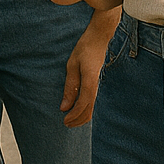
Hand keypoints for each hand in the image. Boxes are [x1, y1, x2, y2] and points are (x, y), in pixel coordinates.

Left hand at [60, 8, 120, 127]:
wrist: (98, 39)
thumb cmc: (84, 49)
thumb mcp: (72, 66)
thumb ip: (70, 87)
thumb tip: (64, 107)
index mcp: (89, 80)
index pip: (83, 103)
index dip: (74, 114)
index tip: (64, 120)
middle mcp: (95, 85)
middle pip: (89, 110)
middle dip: (77, 120)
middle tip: (65, 124)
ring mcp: (97, 85)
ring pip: (91, 107)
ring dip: (81, 116)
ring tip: (69, 120)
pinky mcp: (95, 83)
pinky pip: (91, 101)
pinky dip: (84, 110)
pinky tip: (76, 110)